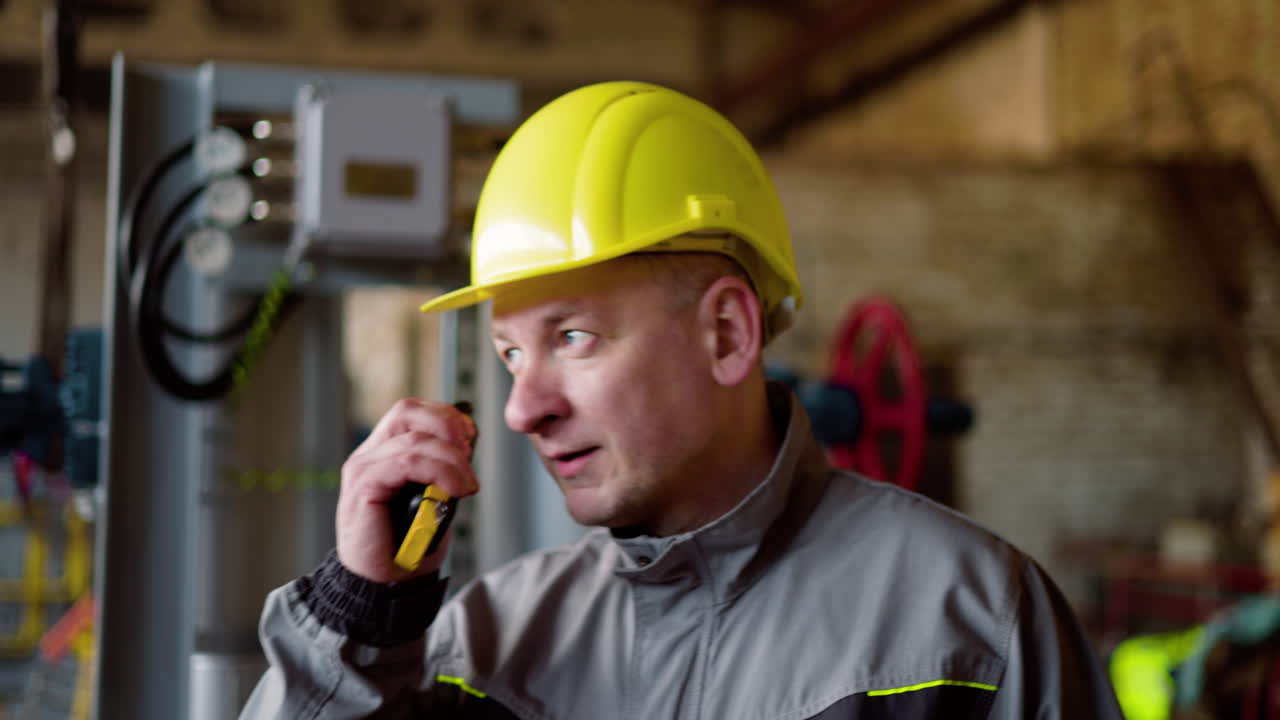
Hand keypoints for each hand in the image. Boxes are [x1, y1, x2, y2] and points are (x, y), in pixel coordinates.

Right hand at [336, 399, 477, 582]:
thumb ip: (442, 471)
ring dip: (452, 460)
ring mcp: (363, 469)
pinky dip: (439, 471)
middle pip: (408, 411)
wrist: (385, 585)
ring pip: (414, 440)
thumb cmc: (408, 547)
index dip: (446, 416)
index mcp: (383, 453)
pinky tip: (456, 489)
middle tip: (470, 454)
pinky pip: (406, 463)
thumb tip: (468, 450)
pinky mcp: (364, 487)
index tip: (472, 437)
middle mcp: (369, 455)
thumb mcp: (434, 499)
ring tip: (469, 485)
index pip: (412, 412)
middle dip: (448, 425)